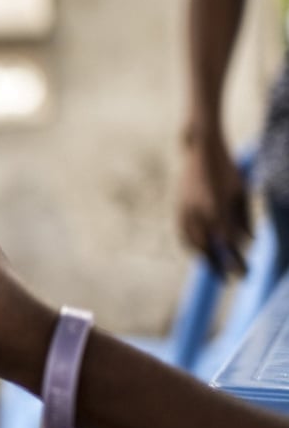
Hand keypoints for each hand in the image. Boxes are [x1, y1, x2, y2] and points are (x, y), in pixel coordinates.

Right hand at [178, 135, 249, 274]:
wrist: (200, 149)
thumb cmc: (226, 169)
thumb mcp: (241, 192)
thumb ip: (244, 218)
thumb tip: (248, 241)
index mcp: (217, 208)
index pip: (227, 243)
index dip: (234, 261)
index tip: (241, 274)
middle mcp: (199, 212)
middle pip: (207, 247)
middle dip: (217, 265)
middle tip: (227, 278)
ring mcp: (185, 210)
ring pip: (192, 242)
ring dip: (203, 256)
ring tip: (213, 266)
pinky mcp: (178, 207)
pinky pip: (183, 233)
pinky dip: (191, 245)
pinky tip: (199, 250)